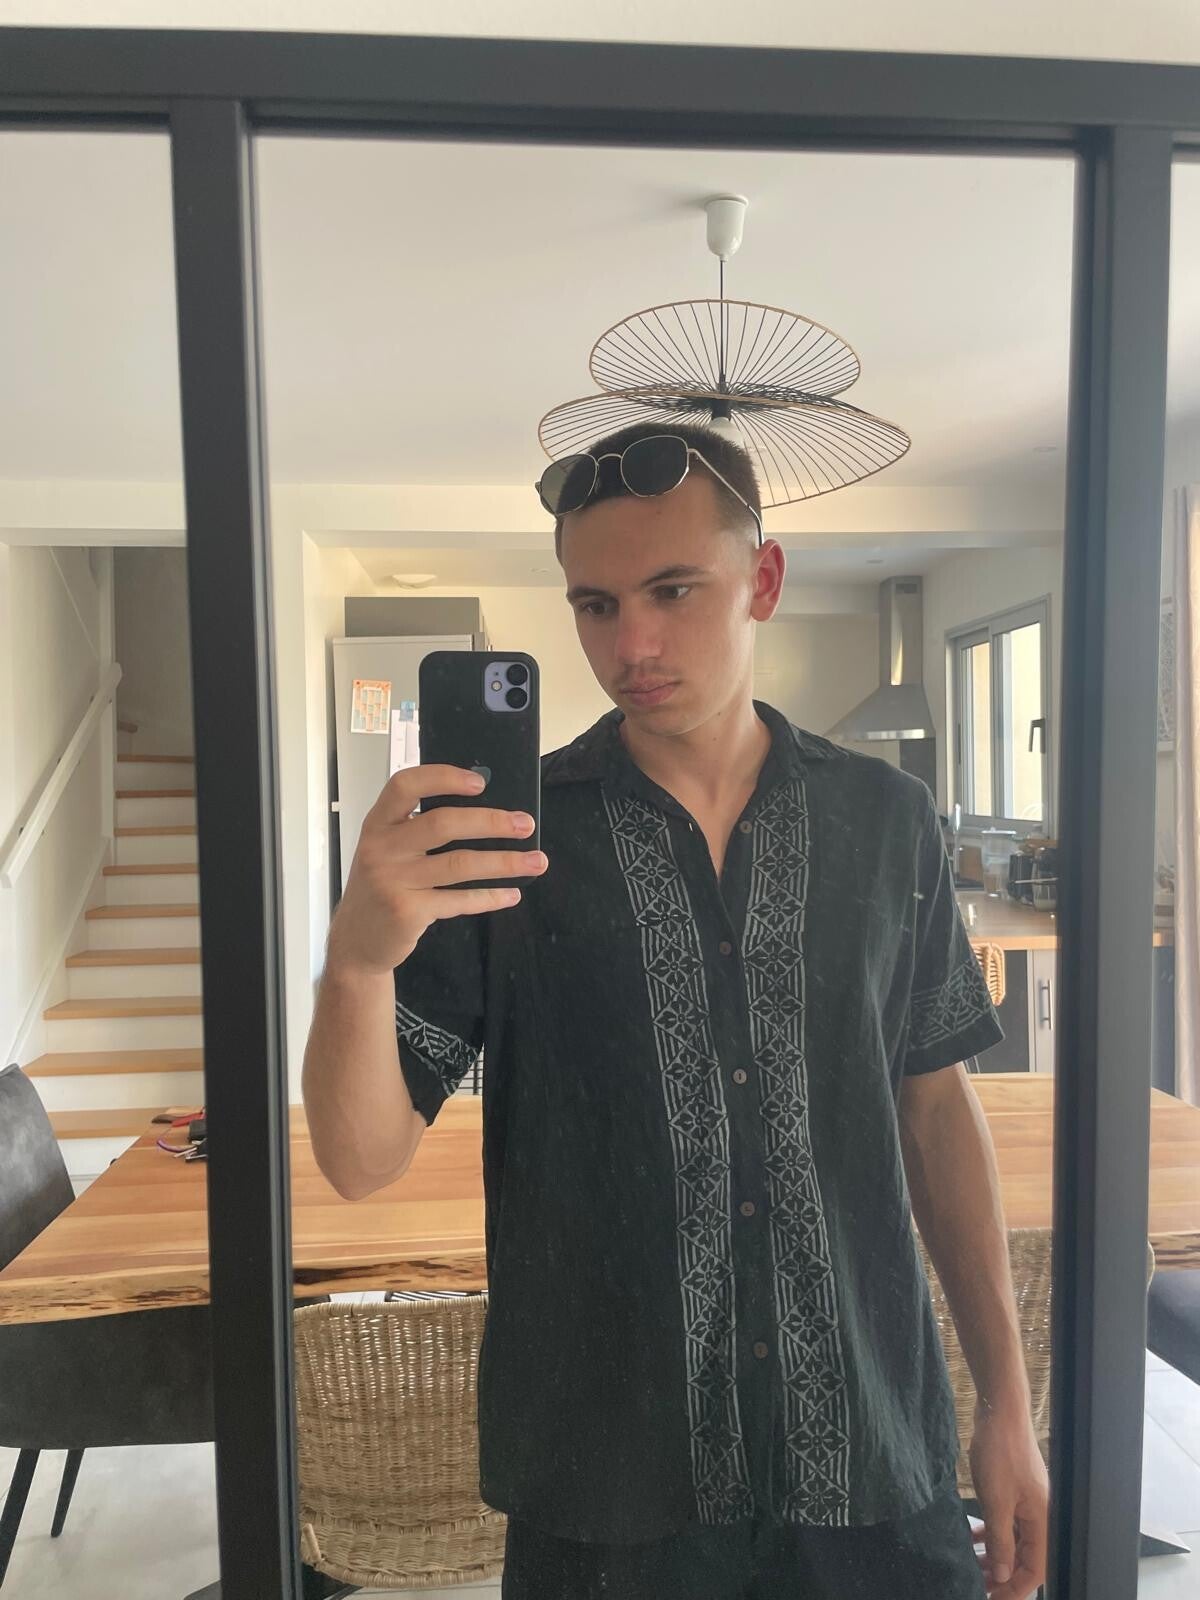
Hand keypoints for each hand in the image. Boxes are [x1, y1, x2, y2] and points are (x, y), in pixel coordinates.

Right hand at [326, 763, 546, 976]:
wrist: (356, 941)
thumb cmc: (382, 886)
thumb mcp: (387, 850)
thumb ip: (419, 830)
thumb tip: (486, 812)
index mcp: (378, 823)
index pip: (405, 786)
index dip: (443, 778)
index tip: (481, 782)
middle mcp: (381, 848)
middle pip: (443, 824)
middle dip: (491, 822)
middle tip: (526, 824)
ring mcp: (393, 881)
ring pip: (460, 864)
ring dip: (504, 862)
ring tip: (536, 861)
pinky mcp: (407, 912)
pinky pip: (459, 900)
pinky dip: (490, 897)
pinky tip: (511, 894)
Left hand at [969, 1401, 1049, 1599]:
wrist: (1000, 1411)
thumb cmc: (1001, 1452)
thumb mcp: (996, 1501)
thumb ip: (1000, 1540)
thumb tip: (1001, 1574)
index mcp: (1042, 1521)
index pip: (1034, 1570)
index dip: (1013, 1589)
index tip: (991, 1598)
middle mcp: (1039, 1516)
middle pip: (1025, 1558)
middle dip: (1003, 1575)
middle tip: (978, 1584)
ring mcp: (1027, 1502)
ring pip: (1014, 1541)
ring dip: (996, 1555)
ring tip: (972, 1565)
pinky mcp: (1015, 1491)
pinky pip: (1007, 1522)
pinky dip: (992, 1533)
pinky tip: (974, 1537)